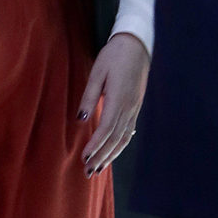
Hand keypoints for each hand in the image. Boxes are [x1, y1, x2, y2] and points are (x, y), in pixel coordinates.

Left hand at [77, 32, 149, 176]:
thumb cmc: (113, 56)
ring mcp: (135, 108)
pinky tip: (113, 152)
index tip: (84, 158)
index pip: (106, 128)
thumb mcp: (97, 72)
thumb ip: (88, 97)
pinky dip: (120, 145)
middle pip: (115, 138)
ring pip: (124, 138)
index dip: (96, 145)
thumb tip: (81, 120)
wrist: (137, 45)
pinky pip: (129, 131)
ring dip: (111, 155)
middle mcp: (129, 107)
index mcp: (118, 98)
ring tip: (99, 168)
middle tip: (88, 172)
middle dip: (102, 157)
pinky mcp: (136, 106)